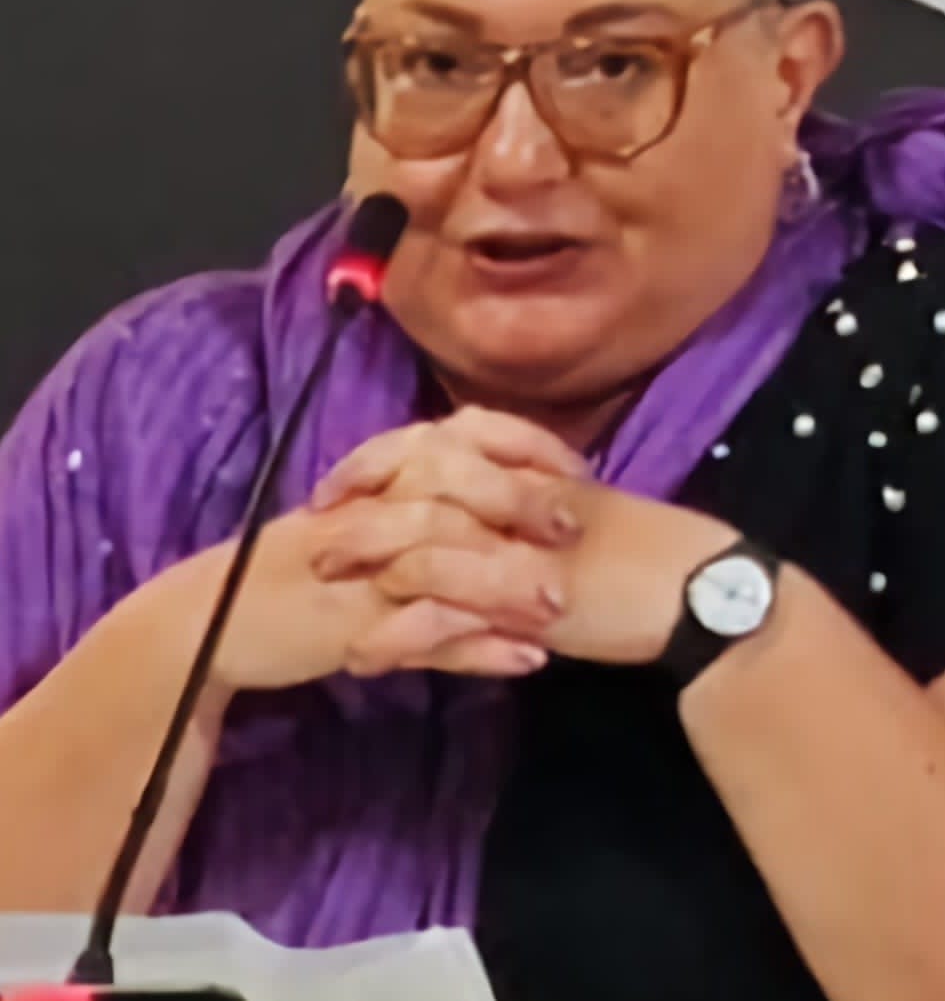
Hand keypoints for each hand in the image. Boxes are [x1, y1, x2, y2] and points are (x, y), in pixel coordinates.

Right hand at [134, 409, 588, 697]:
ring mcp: (360, 569)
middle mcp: (371, 509)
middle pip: (454, 489)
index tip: (576, 469)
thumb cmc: (300, 571)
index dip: (522, 446)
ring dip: (508, 584)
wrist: (214, 621)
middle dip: (520, 504)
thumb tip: (507, 491)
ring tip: (560, 607)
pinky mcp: (351, 627)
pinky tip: (526, 662)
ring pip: (444, 562)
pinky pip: (425, 636)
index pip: (458, 435)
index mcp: (378, 475)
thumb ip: (426, 504)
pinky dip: (478, 651)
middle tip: (574, 527)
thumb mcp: (364, 525)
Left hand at [317, 476, 738, 665]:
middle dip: (358, 509)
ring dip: (368, 564)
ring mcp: (521, 544)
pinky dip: (401, 633)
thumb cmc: (634, 552)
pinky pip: (450, 609)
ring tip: (324, 594)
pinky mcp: (529, 598)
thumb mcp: (567, 514)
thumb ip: (513, 502)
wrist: (693, 589)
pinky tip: (368, 656)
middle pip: (418, 481)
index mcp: (522, 467)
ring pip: (425, 540)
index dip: (375, 458)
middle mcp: (516, 494)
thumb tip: (456, 498)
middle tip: (312, 531)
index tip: (335, 483)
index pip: (434, 442)